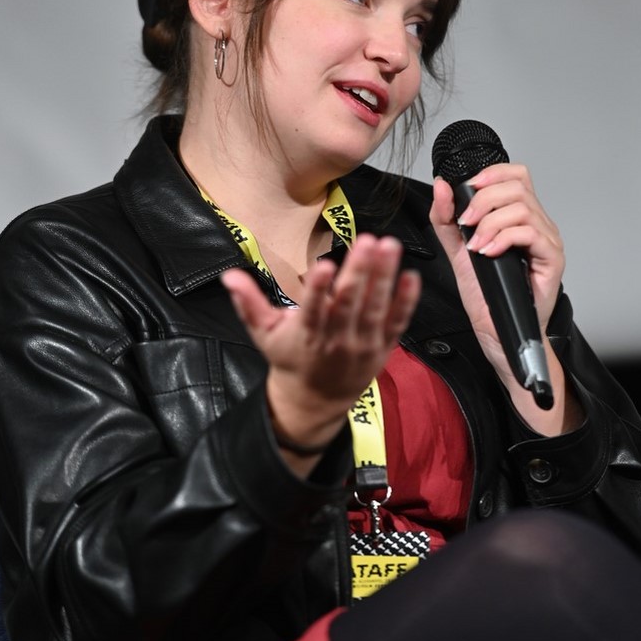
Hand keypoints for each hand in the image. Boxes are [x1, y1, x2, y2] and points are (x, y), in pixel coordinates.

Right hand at [221, 235, 420, 457]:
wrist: (316, 399)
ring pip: (376, 308)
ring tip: (389, 245)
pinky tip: (412, 276)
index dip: (318, 289)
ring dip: (384, 276)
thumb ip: (248, 302)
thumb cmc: (289, 358)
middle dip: (359, 271)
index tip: (325, 266)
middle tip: (367, 240)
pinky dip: (406, 301)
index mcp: (307, 334)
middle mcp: (337, 339)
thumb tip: (228, 275)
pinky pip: (397, 322)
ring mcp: (363, 343)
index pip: (313, 310)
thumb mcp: (264, 333)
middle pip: (349, 303)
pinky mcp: (383, 345)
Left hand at [430, 164, 578, 433]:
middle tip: (466, 224)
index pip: (515, 175)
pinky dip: (504, 238)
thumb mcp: (458, 252)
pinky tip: (489, 253)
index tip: (466, 190)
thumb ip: (447, 220)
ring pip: (523, 208)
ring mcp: (547, 241)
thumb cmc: (487, 297)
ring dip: (491, 222)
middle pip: (518, 186)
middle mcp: (538, 224)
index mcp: (519, 218)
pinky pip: (531, 233)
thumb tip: (441, 185)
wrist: (498, 333)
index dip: (491, 174)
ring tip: (476, 245)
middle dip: (483, 200)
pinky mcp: (552, 259)